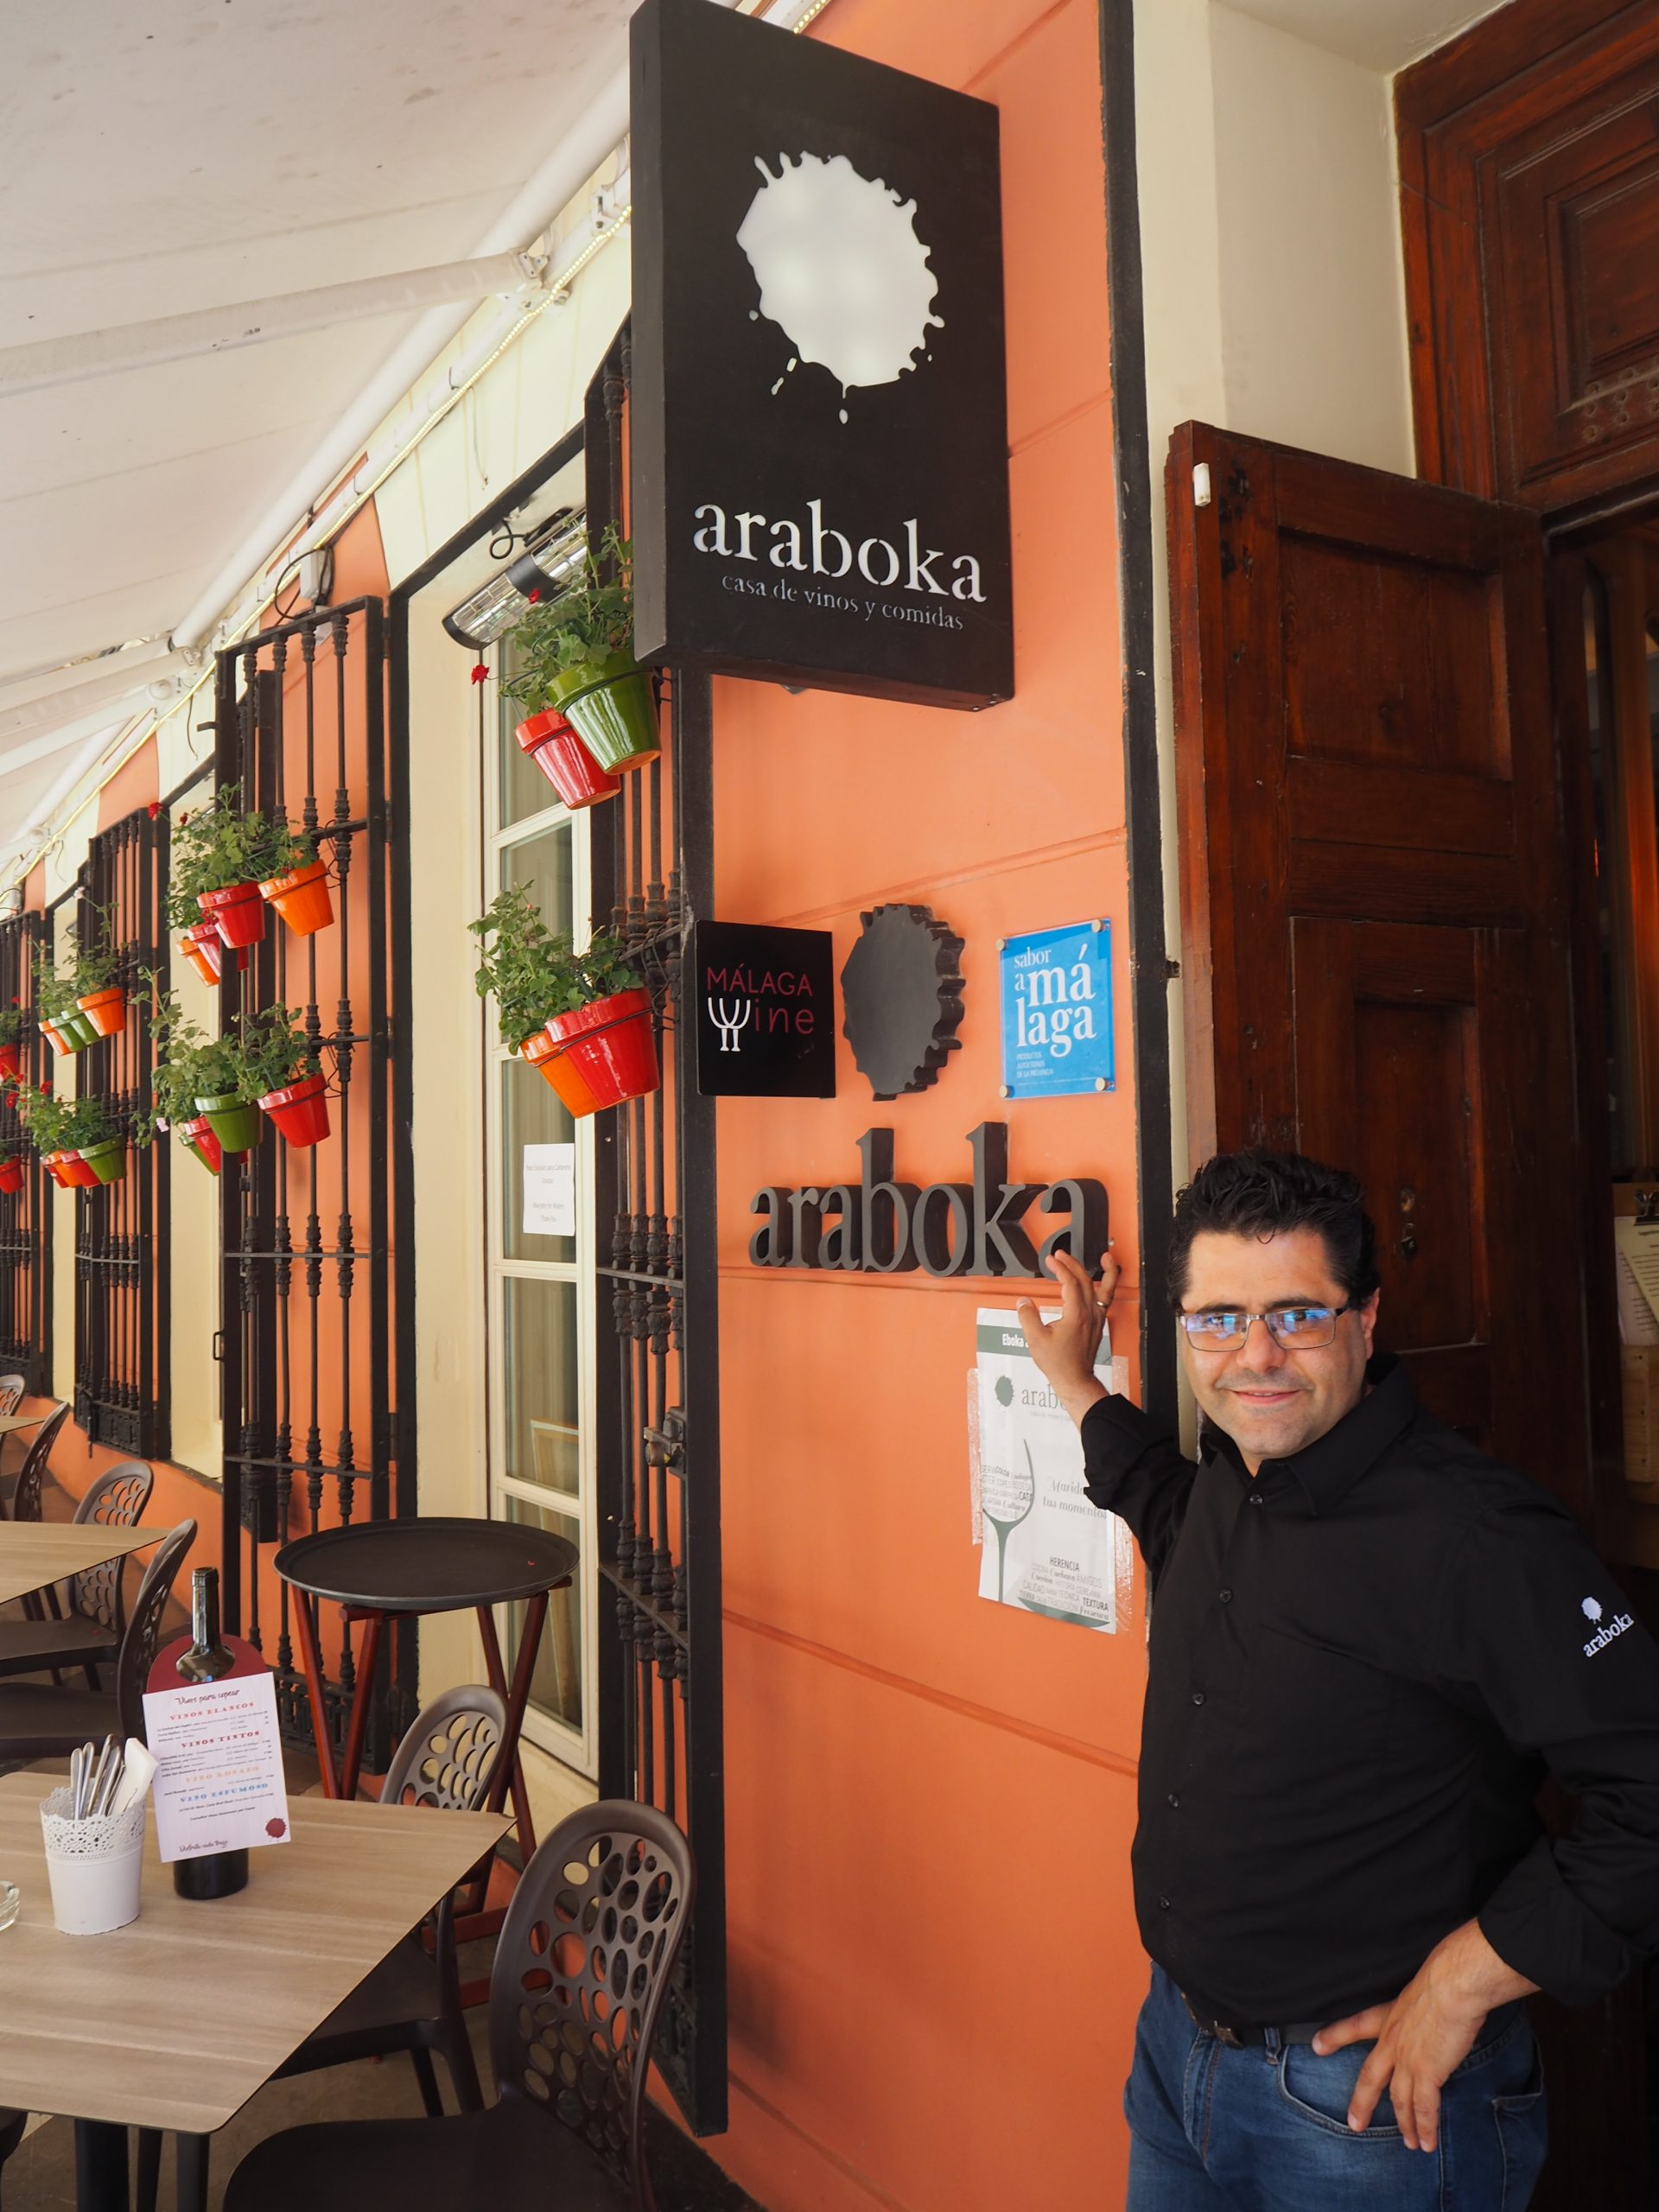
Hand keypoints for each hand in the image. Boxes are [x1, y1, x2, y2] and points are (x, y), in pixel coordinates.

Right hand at [1015, 1245, 1116, 1427]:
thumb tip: (1023, 1302)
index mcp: (1076, 1314)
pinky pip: (1107, 1298)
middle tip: (1060, 1255)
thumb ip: (1028, 1317)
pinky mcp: (1098, 1323)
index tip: (1050, 1261)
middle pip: (1085, 1280)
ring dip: (1103, 1270)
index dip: (1059, 1268)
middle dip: (1072, 1264)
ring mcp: (1097, 1318)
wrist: (1074, 1379)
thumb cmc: (1059, 1363)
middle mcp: (1090, 1313)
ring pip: (1104, 1287)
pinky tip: (1104, 1281)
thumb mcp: (1035, 1339)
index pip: (1070, 1282)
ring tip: (1106, 1257)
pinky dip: (1108, 1285)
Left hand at [1314, 1920, 1534, 2151]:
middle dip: (1361, 2102)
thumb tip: (1437, 2006)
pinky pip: (1425, 2108)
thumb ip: (1422, 2003)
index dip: (1335, 2036)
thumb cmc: (1445, 1977)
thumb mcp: (1423, 1987)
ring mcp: (1407, 2059)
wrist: (1453, 1985)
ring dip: (1405, 2123)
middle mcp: (1392, 2041)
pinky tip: (1426, 2142)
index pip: (1355, 2026)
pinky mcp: (1427, 2073)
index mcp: (1389, 2016)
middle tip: (1353, 2123)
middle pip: (1370, 2077)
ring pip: (1400, 2100)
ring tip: (1408, 2142)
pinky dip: (1425, 2127)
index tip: (1317, 2045)